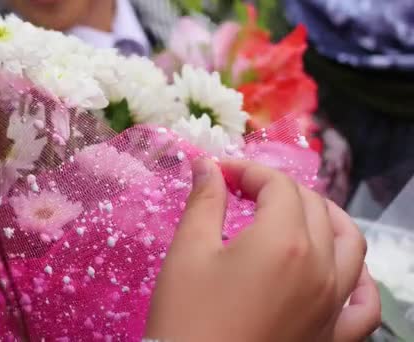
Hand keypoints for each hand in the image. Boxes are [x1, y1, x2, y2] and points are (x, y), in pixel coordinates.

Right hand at [146, 159, 379, 341]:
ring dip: (326, 217)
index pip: (277, 185)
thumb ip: (204, 201)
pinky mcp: (332, 335)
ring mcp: (332, 304)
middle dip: (276, 189)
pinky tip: (341, 271)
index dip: (247, 170)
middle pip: (312, 206)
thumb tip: (206, 164)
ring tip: (297, 212)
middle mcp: (320, 267)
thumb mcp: (188, 251)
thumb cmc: (187, 314)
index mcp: (283, 241)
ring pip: (350, 243)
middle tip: (241, 192)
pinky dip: (359, 279)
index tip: (219, 173)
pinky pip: (364, 304)